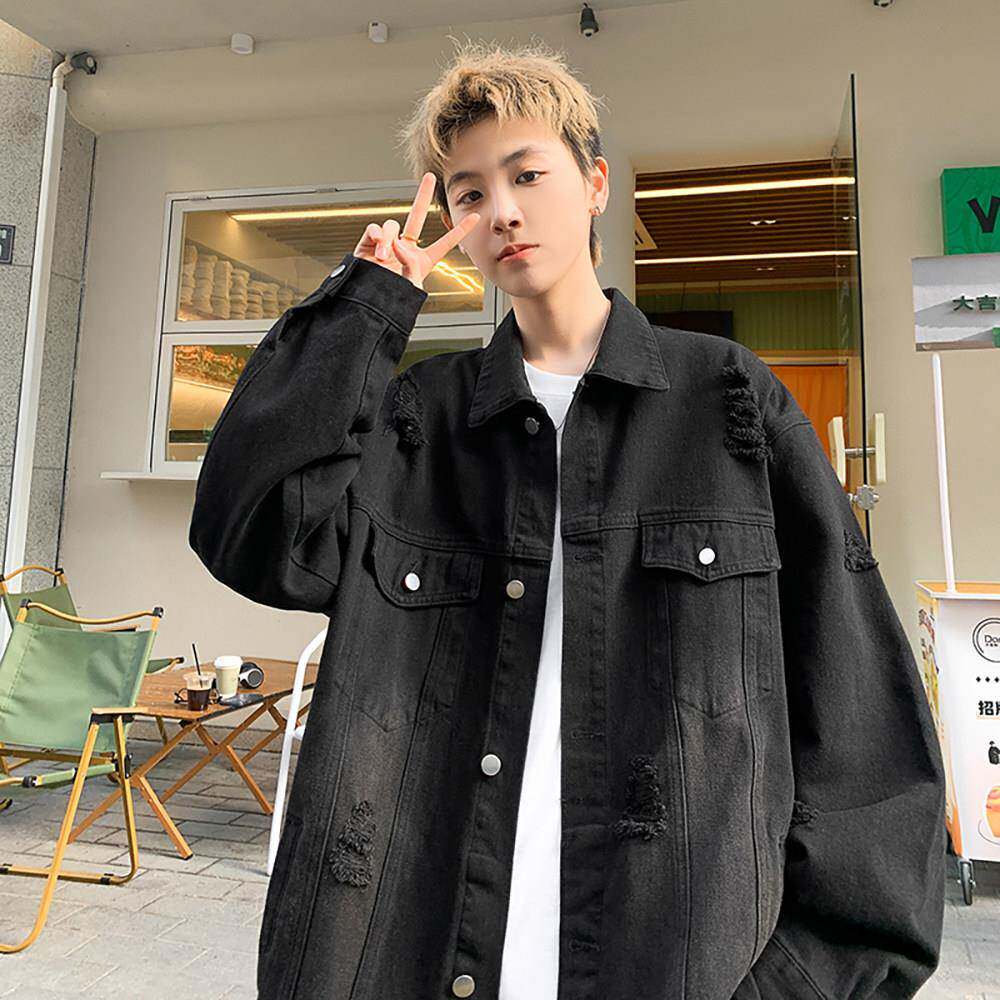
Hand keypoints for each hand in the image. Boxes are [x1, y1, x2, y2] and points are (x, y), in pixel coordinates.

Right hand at [352, 171, 480, 289]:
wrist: (364, 303)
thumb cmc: (389, 300)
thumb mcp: (409, 286)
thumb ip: (410, 264)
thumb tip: (398, 242)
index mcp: (422, 261)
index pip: (445, 243)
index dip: (460, 230)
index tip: (476, 217)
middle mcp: (405, 249)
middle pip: (416, 217)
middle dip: (422, 196)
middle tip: (429, 177)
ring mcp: (387, 244)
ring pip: (392, 225)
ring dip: (388, 239)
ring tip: (384, 256)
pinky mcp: (369, 243)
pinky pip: (375, 229)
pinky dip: (376, 236)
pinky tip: (377, 248)